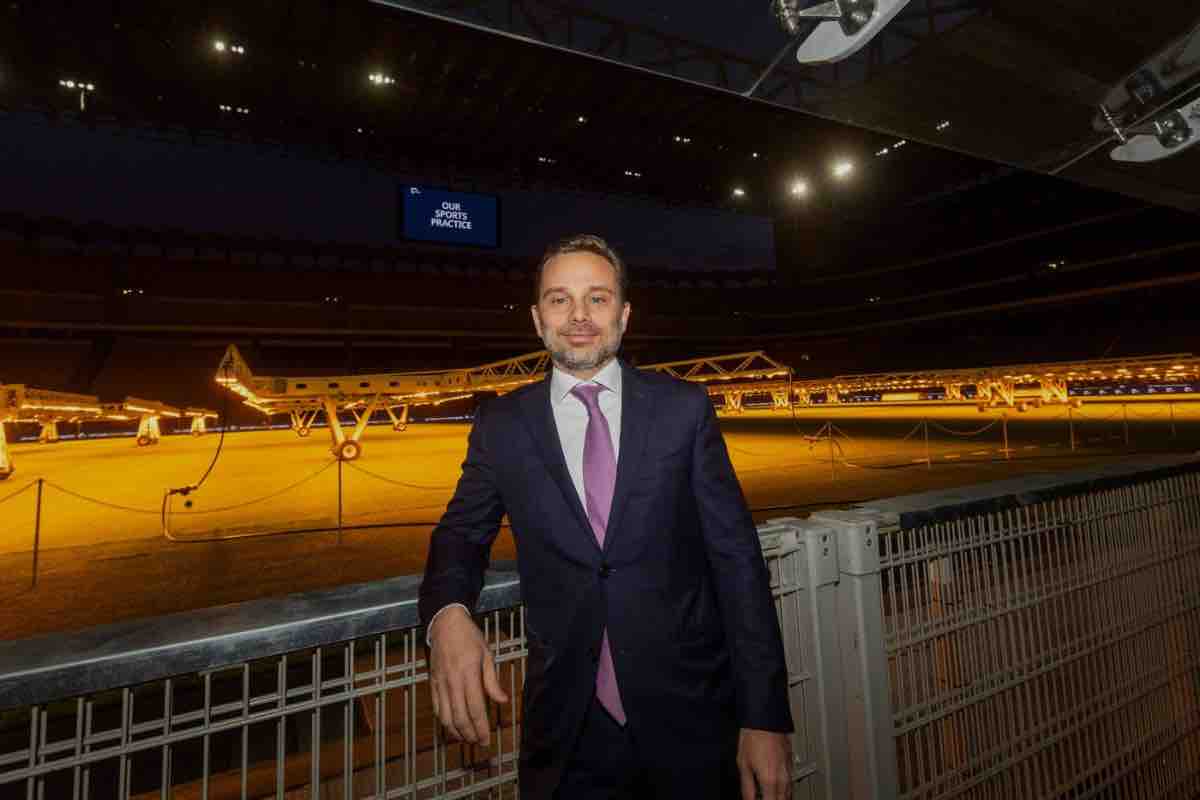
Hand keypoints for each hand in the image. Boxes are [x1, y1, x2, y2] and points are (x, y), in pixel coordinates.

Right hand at [428, 606, 509, 745]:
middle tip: (480, 742)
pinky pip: (436, 708)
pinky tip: (453, 727)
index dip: (481, 728)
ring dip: (456, 732)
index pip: (475, 708)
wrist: (445, 624)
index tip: (487, 738)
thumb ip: (492, 681)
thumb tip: (502, 701)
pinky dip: (444, 722)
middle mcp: (452, 681)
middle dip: (470, 734)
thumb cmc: (469, 637)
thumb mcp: (487, 654)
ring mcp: (440, 683)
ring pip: (445, 717)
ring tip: (467, 738)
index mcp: (469, 673)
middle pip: (460, 717)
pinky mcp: (432, 683)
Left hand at [737, 728, 791, 799]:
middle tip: (762, 796)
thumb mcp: (743, 764)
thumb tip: (748, 798)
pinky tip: (774, 786)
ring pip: (788, 794)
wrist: (766, 719)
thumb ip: (747, 787)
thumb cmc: (754, 737)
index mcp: (770, 780)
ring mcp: (789, 771)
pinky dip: (782, 788)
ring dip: (778, 797)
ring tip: (766, 793)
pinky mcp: (791, 765)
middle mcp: (783, 778)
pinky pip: (789, 784)